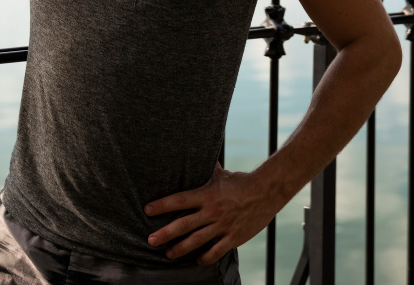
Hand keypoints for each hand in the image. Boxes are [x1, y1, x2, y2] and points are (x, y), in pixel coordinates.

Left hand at [144, 163, 278, 264]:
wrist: (266, 192)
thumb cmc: (241, 181)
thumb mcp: (221, 174)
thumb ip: (206, 170)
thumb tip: (196, 154)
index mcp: (206, 194)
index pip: (179, 200)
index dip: (162, 205)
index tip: (147, 210)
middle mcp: (212, 211)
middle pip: (183, 224)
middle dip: (165, 233)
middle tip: (150, 240)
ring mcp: (222, 226)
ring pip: (196, 241)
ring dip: (180, 249)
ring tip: (168, 254)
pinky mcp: (233, 237)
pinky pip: (216, 251)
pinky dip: (205, 257)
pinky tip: (197, 260)